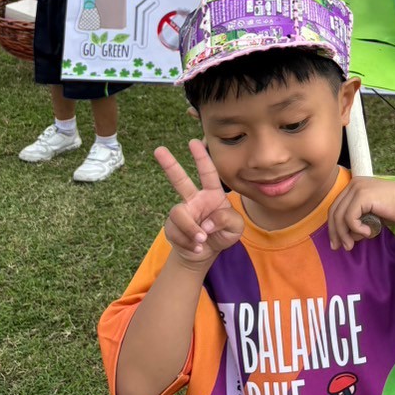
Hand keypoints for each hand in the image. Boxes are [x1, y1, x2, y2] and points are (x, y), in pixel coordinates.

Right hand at [155, 139, 243, 265]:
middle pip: (179, 180)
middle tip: (158, 149)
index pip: (208, 173)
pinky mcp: (172, 227)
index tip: (194, 141)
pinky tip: (197, 248)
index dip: (202, 157)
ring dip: (191, 229)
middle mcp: (194, 199)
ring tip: (202, 240)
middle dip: (169, 164)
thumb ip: (227, 220)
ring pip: (179, 213)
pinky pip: (176, 232)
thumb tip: (207, 222)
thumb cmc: (223, 234)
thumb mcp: (236, 227)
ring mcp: (182, 212)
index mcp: (212, 194)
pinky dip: (189, 243)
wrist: (206, 254)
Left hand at [327, 177, 394, 250]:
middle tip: (339, 247)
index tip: (337, 242)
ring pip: (340, 216)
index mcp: (354, 186)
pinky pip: (350, 218)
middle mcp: (353, 184)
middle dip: (335, 232)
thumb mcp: (371, 216)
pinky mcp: (362, 195)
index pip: (336, 208)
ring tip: (351, 245)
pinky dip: (356, 229)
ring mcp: (357, 188)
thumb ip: (358, 223)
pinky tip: (367, 233)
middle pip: (334, 212)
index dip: (333, 227)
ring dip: (344, 234)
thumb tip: (346, 237)